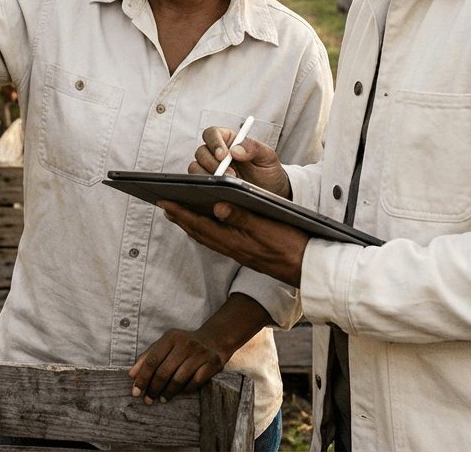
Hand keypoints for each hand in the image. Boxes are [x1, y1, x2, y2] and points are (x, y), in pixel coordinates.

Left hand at [129, 328, 226, 404]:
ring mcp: (200, 353)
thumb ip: (147, 357)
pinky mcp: (212, 363)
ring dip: (168, 392)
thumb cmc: (183, 345)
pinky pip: (195, 382)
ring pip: (179, 379)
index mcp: (171, 337)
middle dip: (154, 388)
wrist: (214, 340)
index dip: (142, 377)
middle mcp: (185, 343)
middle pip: (164, 371)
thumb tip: (131, 375)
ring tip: (162, 399)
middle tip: (148, 399)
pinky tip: (179, 393)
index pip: (152, 360)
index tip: (136, 392)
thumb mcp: (165, 345)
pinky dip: (185, 390)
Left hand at [161, 201, 306, 287]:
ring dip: (191, 224)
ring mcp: (238, 251)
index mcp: (233, 241)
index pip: (200, 225)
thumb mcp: (266, 226)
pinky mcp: (246, 252)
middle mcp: (232, 248)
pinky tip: (207, 225)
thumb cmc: (290, 246)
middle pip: (199, 231)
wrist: (306, 268)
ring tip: (179, 213)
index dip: (180, 213)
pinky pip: (218, 240)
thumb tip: (217, 207)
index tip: (164, 202)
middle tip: (164, 205)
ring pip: (207, 236)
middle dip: (180, 217)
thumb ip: (241, 217)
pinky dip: (207, 230)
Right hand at [191, 126, 290, 198]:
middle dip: (212, 163)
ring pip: (195, 167)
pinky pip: (198, 182)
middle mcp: (216, 153)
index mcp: (229, 140)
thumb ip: (254, 148)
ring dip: (208, 175)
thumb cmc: (269, 172)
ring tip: (227, 183)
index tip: (223, 155)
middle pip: (201, 151)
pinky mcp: (209, 184)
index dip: (214, 142)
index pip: (212, 133)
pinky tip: (219, 190)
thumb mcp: (268, 157)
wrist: (272, 193)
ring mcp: (211, 169)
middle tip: (229, 174)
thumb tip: (235, 150)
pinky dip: (205, 185)